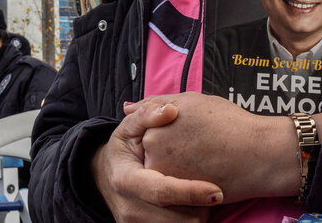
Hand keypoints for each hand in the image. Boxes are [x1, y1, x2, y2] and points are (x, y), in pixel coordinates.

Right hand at [91, 101, 222, 221]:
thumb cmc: (122, 149)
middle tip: (211, 189)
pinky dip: (189, 219)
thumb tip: (170, 110)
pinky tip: (191, 205)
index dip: (191, 192)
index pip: (162, 192)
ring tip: (200, 195)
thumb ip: (147, 114)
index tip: (218, 191)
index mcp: (126, 180)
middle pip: (178, 219)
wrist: (104, 177)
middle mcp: (129, 208)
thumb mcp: (128, 127)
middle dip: (200, 206)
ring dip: (198, 214)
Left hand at [128, 93, 303, 202]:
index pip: (149, 132)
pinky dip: (188, 180)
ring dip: (178, 166)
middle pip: (154, 152)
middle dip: (172, 149)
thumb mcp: (191, 101)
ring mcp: (166, 176)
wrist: (259, 153)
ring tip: (204, 157)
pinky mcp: (181, 195)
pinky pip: (176, 188)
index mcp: (153, 129)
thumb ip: (156, 103)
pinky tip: (207, 170)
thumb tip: (128, 107)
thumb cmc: (228, 123)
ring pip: (165, 170)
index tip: (191, 132)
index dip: (173, 131)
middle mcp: (153, 154)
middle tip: (199, 145)